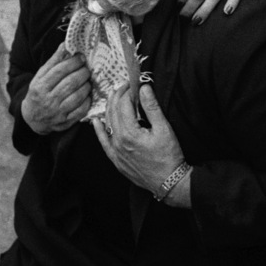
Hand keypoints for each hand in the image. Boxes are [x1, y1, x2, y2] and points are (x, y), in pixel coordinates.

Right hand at [20, 43, 91, 134]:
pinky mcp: (65, 122)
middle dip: (82, 73)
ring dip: (86, 86)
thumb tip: (65, 45)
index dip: (73, 63)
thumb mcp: (41, 76)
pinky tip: (87, 95)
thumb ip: (53, 61)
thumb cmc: (39, 92)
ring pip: (77, 96)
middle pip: (70, 83)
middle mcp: (48, 100)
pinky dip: (87, 101)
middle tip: (87, 69)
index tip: (81, 57)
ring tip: (88, 80)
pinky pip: (81, 111)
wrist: (33, 118)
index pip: (59, 71)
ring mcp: (57, 113)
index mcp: (40, 86)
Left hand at [93, 83, 185, 198]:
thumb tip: (144, 88)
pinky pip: (103, 143)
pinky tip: (96, 122)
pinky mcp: (116, 160)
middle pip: (114, 111)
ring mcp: (115, 152)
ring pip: (108, 124)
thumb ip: (152, 107)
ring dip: (110, 108)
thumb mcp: (164, 129)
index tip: (134, 83)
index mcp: (129, 133)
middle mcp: (118, 141)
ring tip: (114, 96)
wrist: (169, 182)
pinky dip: (99, 131)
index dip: (128, 90)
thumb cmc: (169, 156)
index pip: (124, 104)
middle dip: (119, 95)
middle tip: (125, 86)